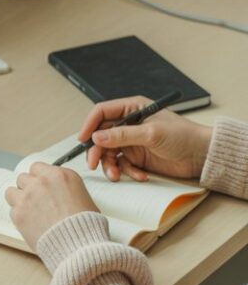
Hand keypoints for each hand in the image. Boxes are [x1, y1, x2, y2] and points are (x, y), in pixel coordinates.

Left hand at [5, 163, 100, 251]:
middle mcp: (42, 181)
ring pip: (11, 191)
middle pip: (23, 178)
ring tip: (29, 212)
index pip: (37, 168)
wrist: (78, 245)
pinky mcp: (19, 213)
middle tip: (35, 202)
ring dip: (18, 200)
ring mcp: (28, 196)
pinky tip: (30, 224)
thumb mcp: (84, 197)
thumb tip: (57, 190)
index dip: (37, 179)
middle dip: (28, 189)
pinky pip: (12, 210)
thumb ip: (65, 188)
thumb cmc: (86, 225)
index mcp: (59, 175)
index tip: (40, 187)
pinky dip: (19, 217)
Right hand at [79, 96, 211, 182]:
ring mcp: (132, 141)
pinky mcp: (138, 157)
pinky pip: (123, 165)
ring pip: (109, 153)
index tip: (83, 139)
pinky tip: (140, 175)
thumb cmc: (183, 136)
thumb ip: (122, 135)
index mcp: (132, 108)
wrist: (202, 156)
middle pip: (101, 135)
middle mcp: (129, 124)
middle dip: (97, 151)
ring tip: (116, 175)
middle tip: (93, 164)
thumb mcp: (151, 133)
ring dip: (110, 165)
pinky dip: (128, 172)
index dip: (89, 124)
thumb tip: (97, 137)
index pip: (102, 112)